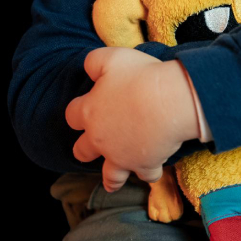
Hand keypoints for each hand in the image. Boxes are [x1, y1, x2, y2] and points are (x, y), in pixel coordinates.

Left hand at [66, 47, 206, 192]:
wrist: (169, 102)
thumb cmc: (140, 77)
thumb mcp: (112, 58)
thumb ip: (94, 63)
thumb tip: (89, 69)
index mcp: (89, 112)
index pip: (72, 116)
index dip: (77, 112)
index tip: (87, 107)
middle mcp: (100, 139)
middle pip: (83, 151)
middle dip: (85, 149)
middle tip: (92, 147)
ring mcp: (122, 156)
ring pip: (110, 175)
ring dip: (111, 179)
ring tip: (111, 183)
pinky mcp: (145, 164)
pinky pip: (146, 175)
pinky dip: (149, 173)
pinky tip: (151, 172)